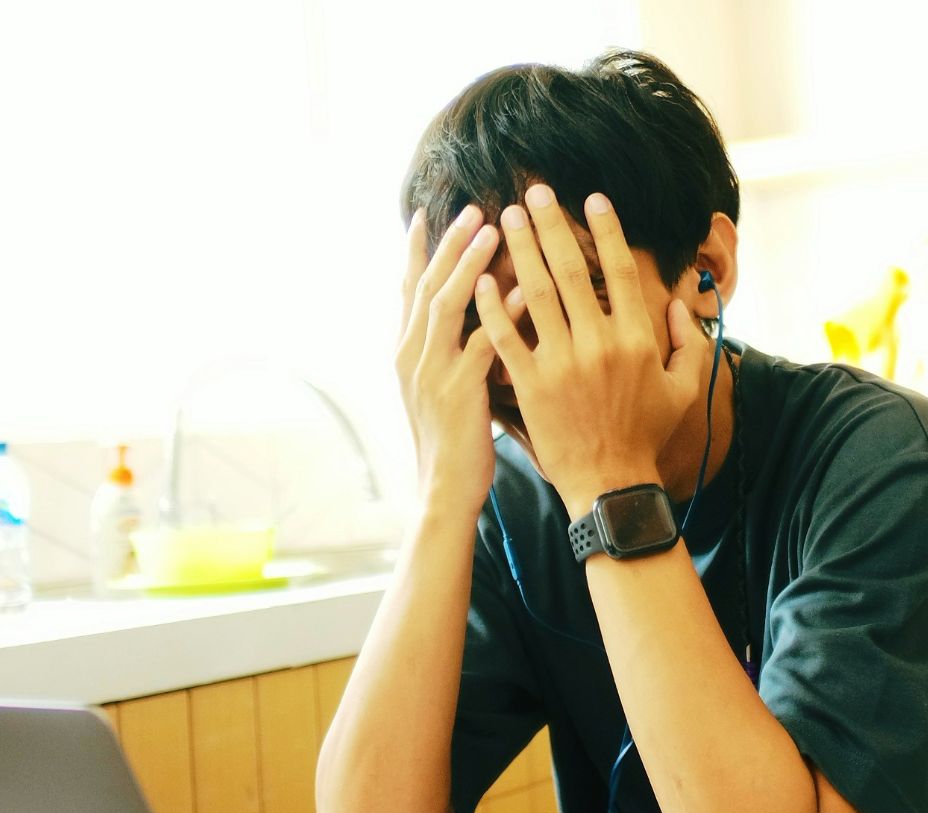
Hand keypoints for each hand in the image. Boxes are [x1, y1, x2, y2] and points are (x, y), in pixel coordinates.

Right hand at [393, 206, 524, 516]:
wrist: (443, 491)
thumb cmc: (452, 441)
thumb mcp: (438, 389)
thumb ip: (447, 350)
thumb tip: (468, 317)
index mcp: (406, 352)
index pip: (409, 289)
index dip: (417, 250)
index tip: (425, 214)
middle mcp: (412, 355)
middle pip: (427, 284)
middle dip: (449, 243)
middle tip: (472, 207)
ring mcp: (432, 372)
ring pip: (448, 304)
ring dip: (470, 263)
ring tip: (494, 229)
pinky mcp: (459, 392)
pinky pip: (482, 343)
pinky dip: (500, 314)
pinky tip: (521, 289)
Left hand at [472, 185, 705, 517]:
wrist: (611, 485)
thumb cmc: (648, 436)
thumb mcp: (685, 390)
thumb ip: (691, 344)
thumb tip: (682, 304)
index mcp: (637, 339)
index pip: (622, 271)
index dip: (607, 231)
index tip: (592, 199)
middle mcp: (599, 345)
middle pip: (572, 271)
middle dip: (551, 226)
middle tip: (533, 192)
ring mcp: (562, 365)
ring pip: (537, 295)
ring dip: (519, 252)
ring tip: (504, 217)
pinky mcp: (531, 386)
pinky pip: (507, 339)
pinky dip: (491, 307)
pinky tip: (479, 279)